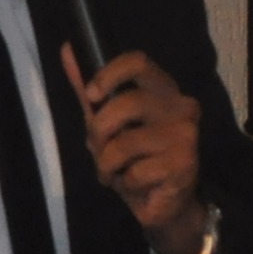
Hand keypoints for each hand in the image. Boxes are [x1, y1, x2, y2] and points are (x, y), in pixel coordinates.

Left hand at [61, 46, 206, 252]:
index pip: (138, 62)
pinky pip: (134, 172)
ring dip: (108, 164)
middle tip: (100, 149)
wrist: (164, 204)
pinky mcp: (184, 164)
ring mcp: (186, 134)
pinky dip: (125, 184)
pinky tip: (137, 185)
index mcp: (162, 89)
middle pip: (126, 102)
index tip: (91, 96)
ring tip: (116, 172)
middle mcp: (181, 105)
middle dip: (100, 131)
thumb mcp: (107, 122)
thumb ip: (89, 89)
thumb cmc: (135, 159)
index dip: (109, 75)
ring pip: (125, 143)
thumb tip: (67, 49)